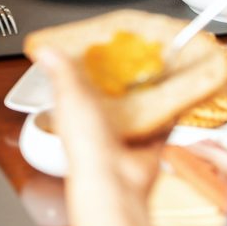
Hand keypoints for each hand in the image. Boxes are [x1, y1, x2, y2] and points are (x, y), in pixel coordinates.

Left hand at [38, 47, 176, 225]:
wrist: (115, 182)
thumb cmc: (86, 145)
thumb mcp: (71, 99)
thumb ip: (62, 74)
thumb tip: (45, 50)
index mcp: (79, 111)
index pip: (83, 83)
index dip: (92, 65)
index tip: (105, 43)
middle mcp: (103, 122)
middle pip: (117, 92)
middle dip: (129, 75)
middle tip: (140, 50)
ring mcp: (128, 132)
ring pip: (143, 104)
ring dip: (152, 88)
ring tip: (161, 63)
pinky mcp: (151, 141)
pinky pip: (166, 120)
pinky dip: (175, 107)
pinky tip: (181, 90)